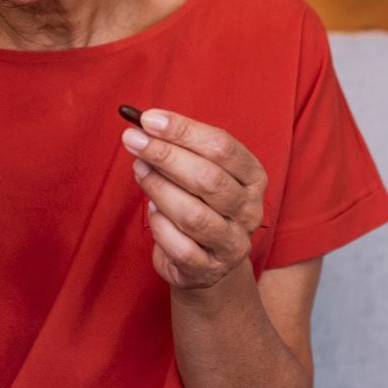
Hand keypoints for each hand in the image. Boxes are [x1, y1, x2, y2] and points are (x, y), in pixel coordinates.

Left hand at [122, 109, 267, 291]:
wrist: (207, 264)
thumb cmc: (200, 204)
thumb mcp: (200, 172)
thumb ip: (180, 148)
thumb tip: (143, 126)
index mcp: (254, 178)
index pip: (223, 147)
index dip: (184, 130)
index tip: (149, 119)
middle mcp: (250, 210)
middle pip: (208, 178)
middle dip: (165, 155)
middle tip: (133, 140)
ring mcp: (232, 243)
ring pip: (193, 214)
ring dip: (158, 188)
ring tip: (139, 170)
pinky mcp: (209, 269)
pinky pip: (179, 246)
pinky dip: (159, 225)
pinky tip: (152, 212)